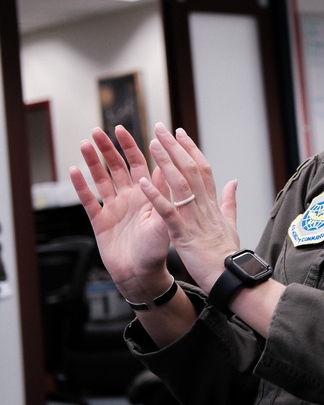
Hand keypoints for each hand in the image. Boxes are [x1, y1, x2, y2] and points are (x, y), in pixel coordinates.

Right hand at [69, 126, 172, 301]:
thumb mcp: (165, 219)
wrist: (141, 275)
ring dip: (93, 162)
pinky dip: (81, 186)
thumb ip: (165, 195)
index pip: (140, 163)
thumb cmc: (158, 250)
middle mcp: (131, 197)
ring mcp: (113, 208)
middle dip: (109, 149)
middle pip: (117, 167)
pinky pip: (88, 200)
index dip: (132, 146)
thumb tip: (169, 167)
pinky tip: (74, 170)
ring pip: (101, 179)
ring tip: (85, 143)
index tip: (123, 129)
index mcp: (148, 194)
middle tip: (99, 131)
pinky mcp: (100, 221)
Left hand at [137, 123, 240, 291]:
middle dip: (175, 147)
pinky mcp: (183, 233)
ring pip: (179, 184)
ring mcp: (194, 218)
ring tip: (151, 143)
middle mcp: (204, 206)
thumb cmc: (228, 253)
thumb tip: (233, 181)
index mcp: (213, 203)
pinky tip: (142, 181)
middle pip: (190, 169)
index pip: (203, 168)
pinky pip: (168, 211)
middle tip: (160, 128)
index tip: (179, 133)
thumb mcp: (231, 223)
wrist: (231, 276)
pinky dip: (155, 196)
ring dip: (165, 162)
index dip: (190, 149)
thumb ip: (229, 201)